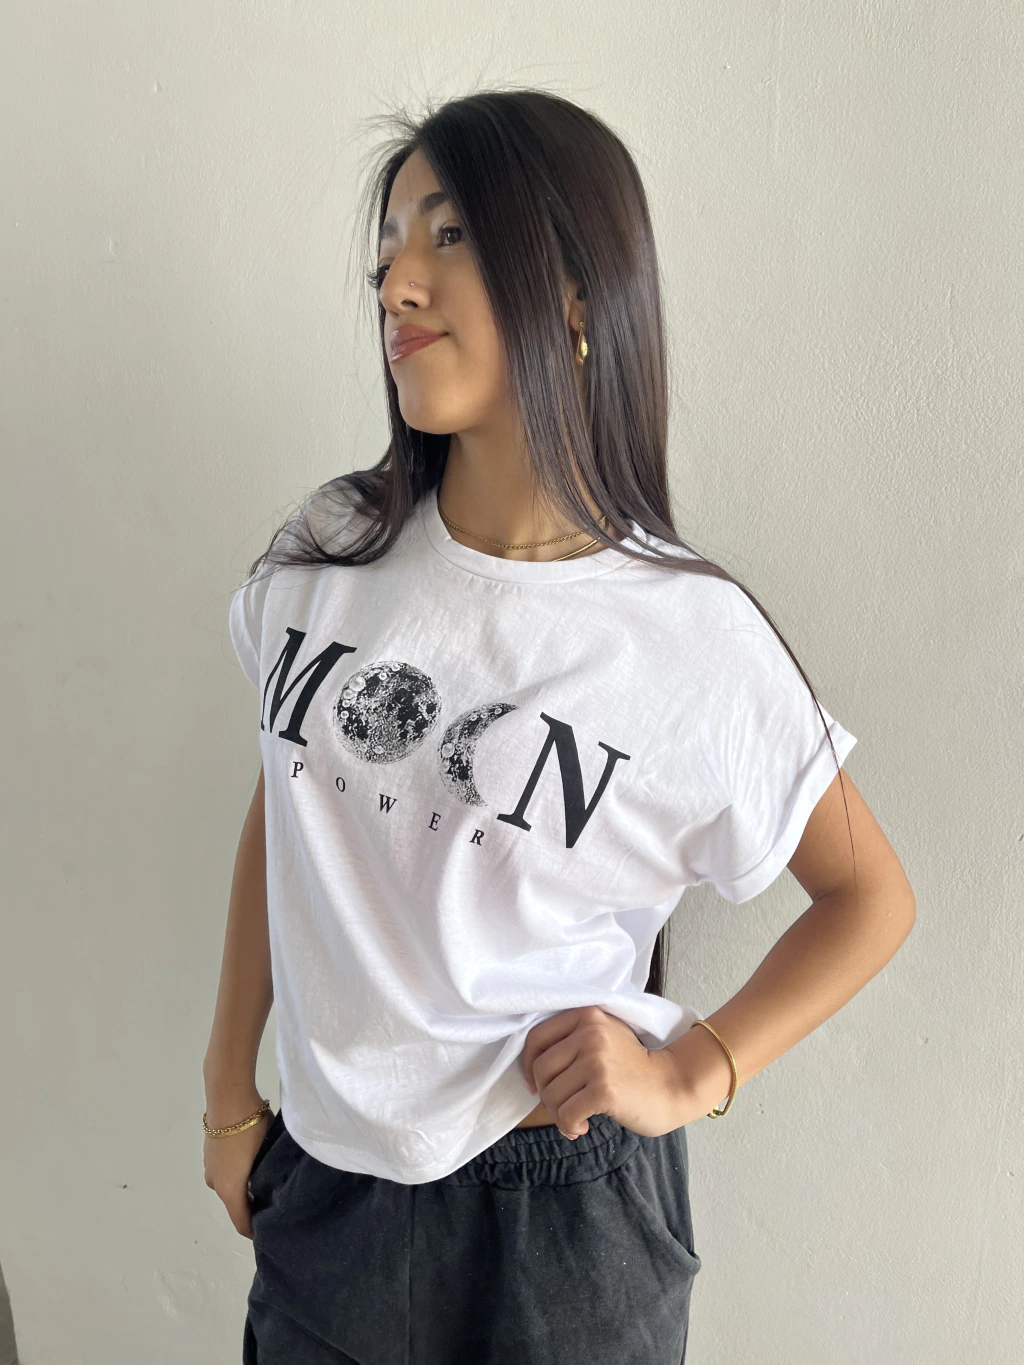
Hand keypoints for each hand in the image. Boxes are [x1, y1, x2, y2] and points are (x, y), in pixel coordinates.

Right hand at [203, 1088, 272, 1240]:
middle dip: (252, 1206)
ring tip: (266, 1179)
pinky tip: (252, 1160)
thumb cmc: (251, 1130)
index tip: (269, 1234)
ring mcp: (209, 1167)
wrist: (228, 1099)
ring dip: (244, 1187)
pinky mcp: (209, 1152)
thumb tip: (271, 1189)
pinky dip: (237, 1173)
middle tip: (275, 1202)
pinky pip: (225, 1171)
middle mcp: (215, 1183)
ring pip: (230, 1185)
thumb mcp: (266, 1156)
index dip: (255, 1231)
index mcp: (229, 1190)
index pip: (241, 1222)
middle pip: (236, 1204)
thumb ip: (267, 1179)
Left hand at [520, 1005, 694, 1139]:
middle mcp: (589, 1033)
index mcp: (586, 1016)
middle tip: (564, 1107)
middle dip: (546, 1095)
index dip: (528, 1066)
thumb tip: (531, 1068)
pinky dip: (569, 1126)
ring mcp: (597, 1060)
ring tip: (575, 1119)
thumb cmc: (634, 1067)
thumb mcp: (604, 1036)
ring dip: (558, 1115)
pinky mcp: (604, 1089)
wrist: (673, 1085)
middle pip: (541, 1069)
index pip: (536, 1039)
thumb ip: (572, 1040)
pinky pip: (566, 1114)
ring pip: (551, 1095)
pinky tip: (582, 1127)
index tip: (535, 1084)